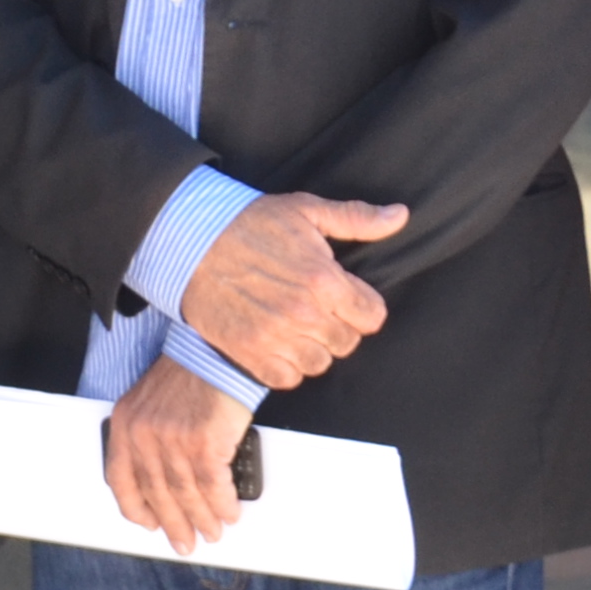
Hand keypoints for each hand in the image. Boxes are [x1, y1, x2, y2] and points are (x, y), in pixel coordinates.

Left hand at [102, 355, 259, 553]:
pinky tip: (228, 512)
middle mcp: (144, 434)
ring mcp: (173, 440)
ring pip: (186, 495)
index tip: (149, 524)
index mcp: (126, 424)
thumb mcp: (151, 401)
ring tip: (212, 531)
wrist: (217, 349)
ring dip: (202, 519)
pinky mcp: (204, 442)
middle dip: (174, 524)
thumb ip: (148, 435)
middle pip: (157, 493)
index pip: (121, 479)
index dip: (135, 508)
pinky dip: (222, 505)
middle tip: (185, 541)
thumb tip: (161, 475)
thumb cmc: (191, 371)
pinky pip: (213, 486)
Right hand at [180, 191, 407, 390]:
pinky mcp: (249, 354)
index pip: (372, 317)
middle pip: (347, 343)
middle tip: (317, 310)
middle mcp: (304, 314)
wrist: (191, 241)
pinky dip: (286, 367)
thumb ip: (356, 219)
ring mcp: (275, 337)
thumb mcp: (306, 210)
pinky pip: (287, 379)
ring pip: (319, 363)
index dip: (362, 307)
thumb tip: (400, 215)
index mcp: (324, 279)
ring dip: (313, 349)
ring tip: (296, 327)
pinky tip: (277, 344)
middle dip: (338, 327)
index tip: (344, 298)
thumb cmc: (249, 223)